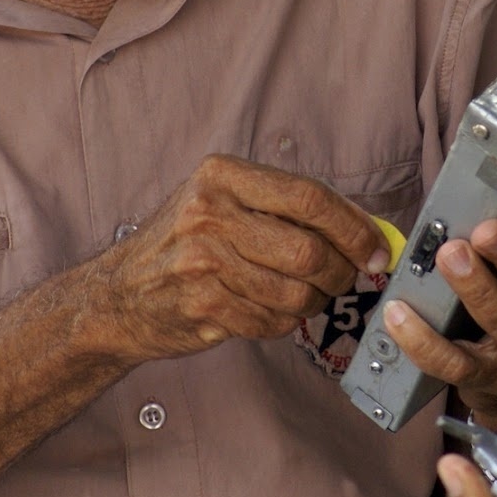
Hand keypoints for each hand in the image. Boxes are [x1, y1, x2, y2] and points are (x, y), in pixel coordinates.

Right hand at [91, 154, 389, 363]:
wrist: (118, 295)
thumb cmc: (187, 244)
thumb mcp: (226, 202)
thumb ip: (290, 209)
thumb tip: (371, 231)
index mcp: (223, 174)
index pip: (310, 197)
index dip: (355, 227)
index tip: (378, 249)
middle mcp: (209, 212)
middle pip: (309, 250)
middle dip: (341, 272)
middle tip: (346, 278)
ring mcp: (202, 260)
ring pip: (297, 292)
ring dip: (313, 301)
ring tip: (303, 295)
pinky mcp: (202, 305)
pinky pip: (273, 322)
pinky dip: (283, 322)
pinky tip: (267, 310)